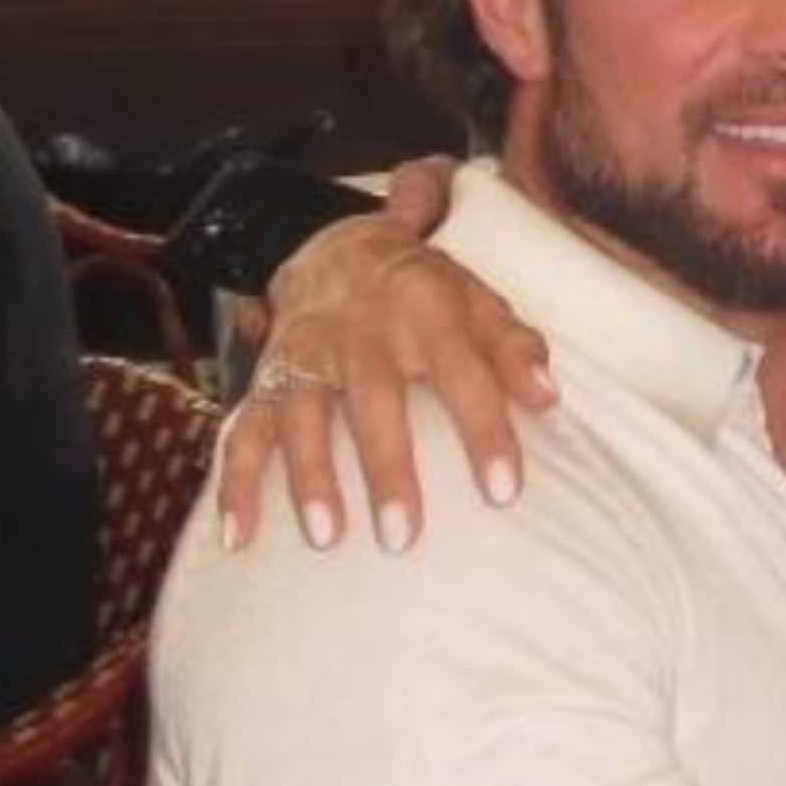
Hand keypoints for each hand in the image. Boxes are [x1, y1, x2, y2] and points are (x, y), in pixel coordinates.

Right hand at [215, 157, 554, 554]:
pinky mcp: (267, 377)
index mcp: (426, 311)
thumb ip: (515, 348)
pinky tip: (241, 537)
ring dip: (309, 478)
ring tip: (326, 539)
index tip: (503, 492)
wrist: (339, 246)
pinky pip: (244, 428)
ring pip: (300, 415)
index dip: (484, 430)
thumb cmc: (428, 294)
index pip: (463, 372)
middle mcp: (361, 333)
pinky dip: (236, 483)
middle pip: (373, 401)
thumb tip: (548, 397)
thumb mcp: (480, 302)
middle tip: (402, 537)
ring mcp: (306, 355)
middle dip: (386, 469)